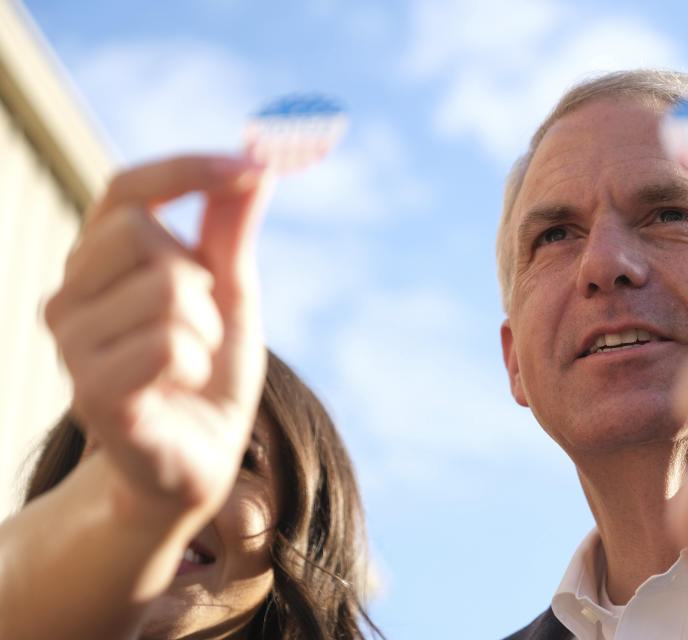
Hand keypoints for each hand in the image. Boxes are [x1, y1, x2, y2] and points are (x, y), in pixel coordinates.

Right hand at [44, 155, 272, 525]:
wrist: (199, 459)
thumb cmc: (208, 372)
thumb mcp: (230, 294)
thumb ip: (231, 233)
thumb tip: (256, 163)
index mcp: (100, 262)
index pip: (126, 187)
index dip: (188, 169)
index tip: (256, 165)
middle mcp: (70, 295)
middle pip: (142, 233)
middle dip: (199, 275)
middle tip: (200, 322)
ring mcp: (71, 346)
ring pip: (166, 290)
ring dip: (205, 329)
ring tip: (191, 362)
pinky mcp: (90, 393)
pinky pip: (168, 345)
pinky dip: (197, 365)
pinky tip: (179, 389)